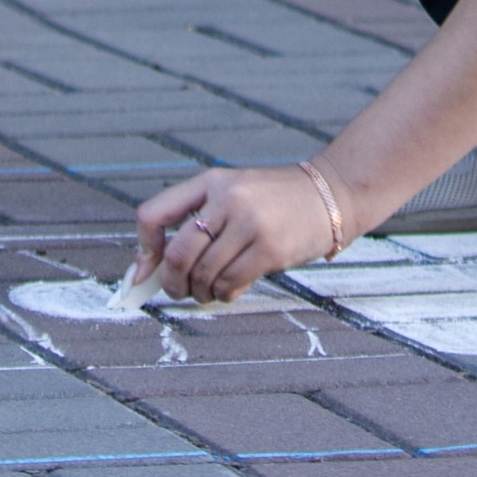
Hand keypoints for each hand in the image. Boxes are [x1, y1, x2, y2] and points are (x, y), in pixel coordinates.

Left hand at [131, 163, 342, 303]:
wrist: (331, 194)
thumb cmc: (275, 201)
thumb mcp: (233, 194)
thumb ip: (199, 221)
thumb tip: (152, 268)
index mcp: (210, 182)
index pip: (154, 214)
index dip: (144, 249)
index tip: (145, 271)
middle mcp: (226, 199)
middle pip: (177, 253)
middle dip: (171, 282)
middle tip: (178, 291)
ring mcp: (249, 223)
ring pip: (204, 274)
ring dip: (200, 293)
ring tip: (208, 292)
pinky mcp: (271, 249)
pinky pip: (231, 284)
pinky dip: (224, 295)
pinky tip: (230, 289)